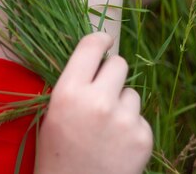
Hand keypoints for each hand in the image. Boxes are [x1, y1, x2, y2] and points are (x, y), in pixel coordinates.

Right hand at [36, 33, 152, 173]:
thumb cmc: (57, 155)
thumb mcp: (53, 115)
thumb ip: (73, 85)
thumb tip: (95, 58)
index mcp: (69, 92)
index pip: (91, 47)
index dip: (100, 40)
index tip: (105, 40)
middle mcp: (98, 101)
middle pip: (119, 63)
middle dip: (112, 74)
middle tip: (104, 91)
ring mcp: (124, 119)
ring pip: (132, 92)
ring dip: (122, 104)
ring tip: (106, 129)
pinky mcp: (143, 136)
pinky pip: (140, 117)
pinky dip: (131, 127)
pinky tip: (117, 145)